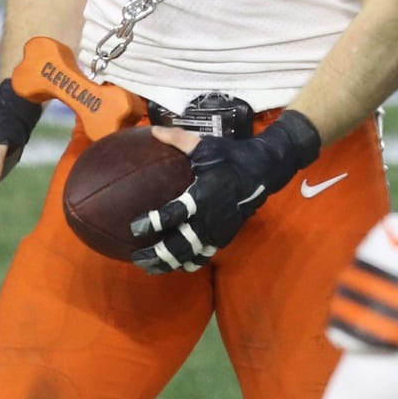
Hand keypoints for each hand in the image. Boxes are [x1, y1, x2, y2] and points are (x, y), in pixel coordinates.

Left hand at [130, 110, 320, 273]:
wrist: (263, 170)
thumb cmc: (231, 156)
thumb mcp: (205, 145)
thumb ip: (178, 139)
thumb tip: (152, 130)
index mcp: (202, 194)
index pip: (174, 214)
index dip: (153, 222)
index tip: (134, 228)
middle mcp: (209, 217)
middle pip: (180, 245)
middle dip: (157, 255)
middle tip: (137, 258)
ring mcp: (218, 230)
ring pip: (191, 255)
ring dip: (170, 264)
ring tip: (150, 268)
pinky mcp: (224, 236)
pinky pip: (205, 255)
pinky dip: (189, 262)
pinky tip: (176, 264)